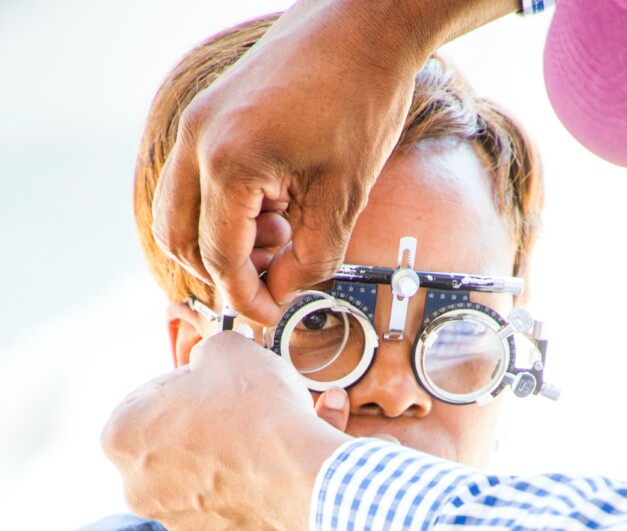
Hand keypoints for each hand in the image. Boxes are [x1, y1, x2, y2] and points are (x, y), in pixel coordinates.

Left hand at [101, 334, 348, 530]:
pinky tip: (271, 464)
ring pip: (195, 472)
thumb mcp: (228, 350)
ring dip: (220, 453)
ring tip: (260, 434)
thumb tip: (211, 360)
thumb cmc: (258, 412)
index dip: (186, 381)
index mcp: (121, 436)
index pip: (149, 395)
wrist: (305, 479)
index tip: (216, 381)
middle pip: (168, 438)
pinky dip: (242, 483)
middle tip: (238, 406)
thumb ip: (206, 350)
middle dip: (198, 421)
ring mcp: (174, 519)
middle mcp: (136, 486)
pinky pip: (224, 500)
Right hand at [151, 0, 509, 324]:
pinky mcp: (205, 118)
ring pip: (178, 216)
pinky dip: (221, 213)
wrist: (359, 26)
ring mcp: (195, 126)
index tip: (271, 318)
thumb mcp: (343, 197)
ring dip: (219, 244)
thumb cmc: (359, 98)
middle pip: (181, 243)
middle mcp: (197, 143)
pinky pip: (192, 186)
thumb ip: (310, 260)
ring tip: (279, 239)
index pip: (220, 260)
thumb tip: (284, 295)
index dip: (248, 300)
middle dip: (223, 275)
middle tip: (270, 284)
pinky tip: (272, 210)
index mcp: (229, 164)